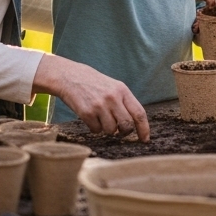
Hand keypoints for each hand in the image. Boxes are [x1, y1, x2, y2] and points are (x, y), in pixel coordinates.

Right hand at [34, 54, 149, 141]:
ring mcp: (99, 105)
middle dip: (124, 132)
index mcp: (122, 90)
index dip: (144, 129)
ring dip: (107, 129)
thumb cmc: (95, 84)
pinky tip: (91, 117)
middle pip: (127, 125)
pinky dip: (95, 128)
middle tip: (120, 131)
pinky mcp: (87, 113)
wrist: (71, 76)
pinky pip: (96, 130)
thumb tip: (135, 125)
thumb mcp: (113, 87)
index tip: (145, 139)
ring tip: (101, 118)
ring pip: (111, 130)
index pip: (139, 113)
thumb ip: (124, 102)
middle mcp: (113, 98)